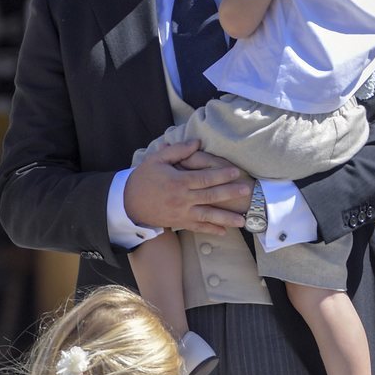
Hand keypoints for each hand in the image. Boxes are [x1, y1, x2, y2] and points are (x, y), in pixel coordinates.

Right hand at [125, 141, 253, 236]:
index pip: (204, 178)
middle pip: (211, 196)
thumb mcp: (157, 159)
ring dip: (226, 218)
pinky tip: (224, 232)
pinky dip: (211, 230)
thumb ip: (178, 150)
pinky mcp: (179, 223)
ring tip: (242, 220)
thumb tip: (197, 142)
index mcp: (178, 182)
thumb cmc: (143, 178)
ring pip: (208, 216)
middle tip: (246, 191)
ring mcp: (181, 213)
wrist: (128, 203)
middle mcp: (182, 199)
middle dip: (230, 193)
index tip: (236, 172)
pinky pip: (197, 227)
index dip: (221, 175)